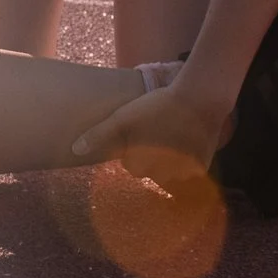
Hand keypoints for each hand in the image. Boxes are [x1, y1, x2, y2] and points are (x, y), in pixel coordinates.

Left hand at [71, 72, 236, 187]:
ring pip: (170, 172)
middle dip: (151, 156)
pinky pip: (190, 171)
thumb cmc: (156, 107)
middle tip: (157, 130)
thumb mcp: (122, 118)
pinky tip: (187, 140)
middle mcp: (161, 177)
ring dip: (170, 159)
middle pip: (150, 170)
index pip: (131, 164)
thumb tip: (76, 151)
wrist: (198, 100)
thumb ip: (99, 136)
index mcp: (139, 167)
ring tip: (173, 133)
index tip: (141, 132)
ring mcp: (183, 175)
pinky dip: (188, 159)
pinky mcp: (201, 169)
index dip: (134, 147)